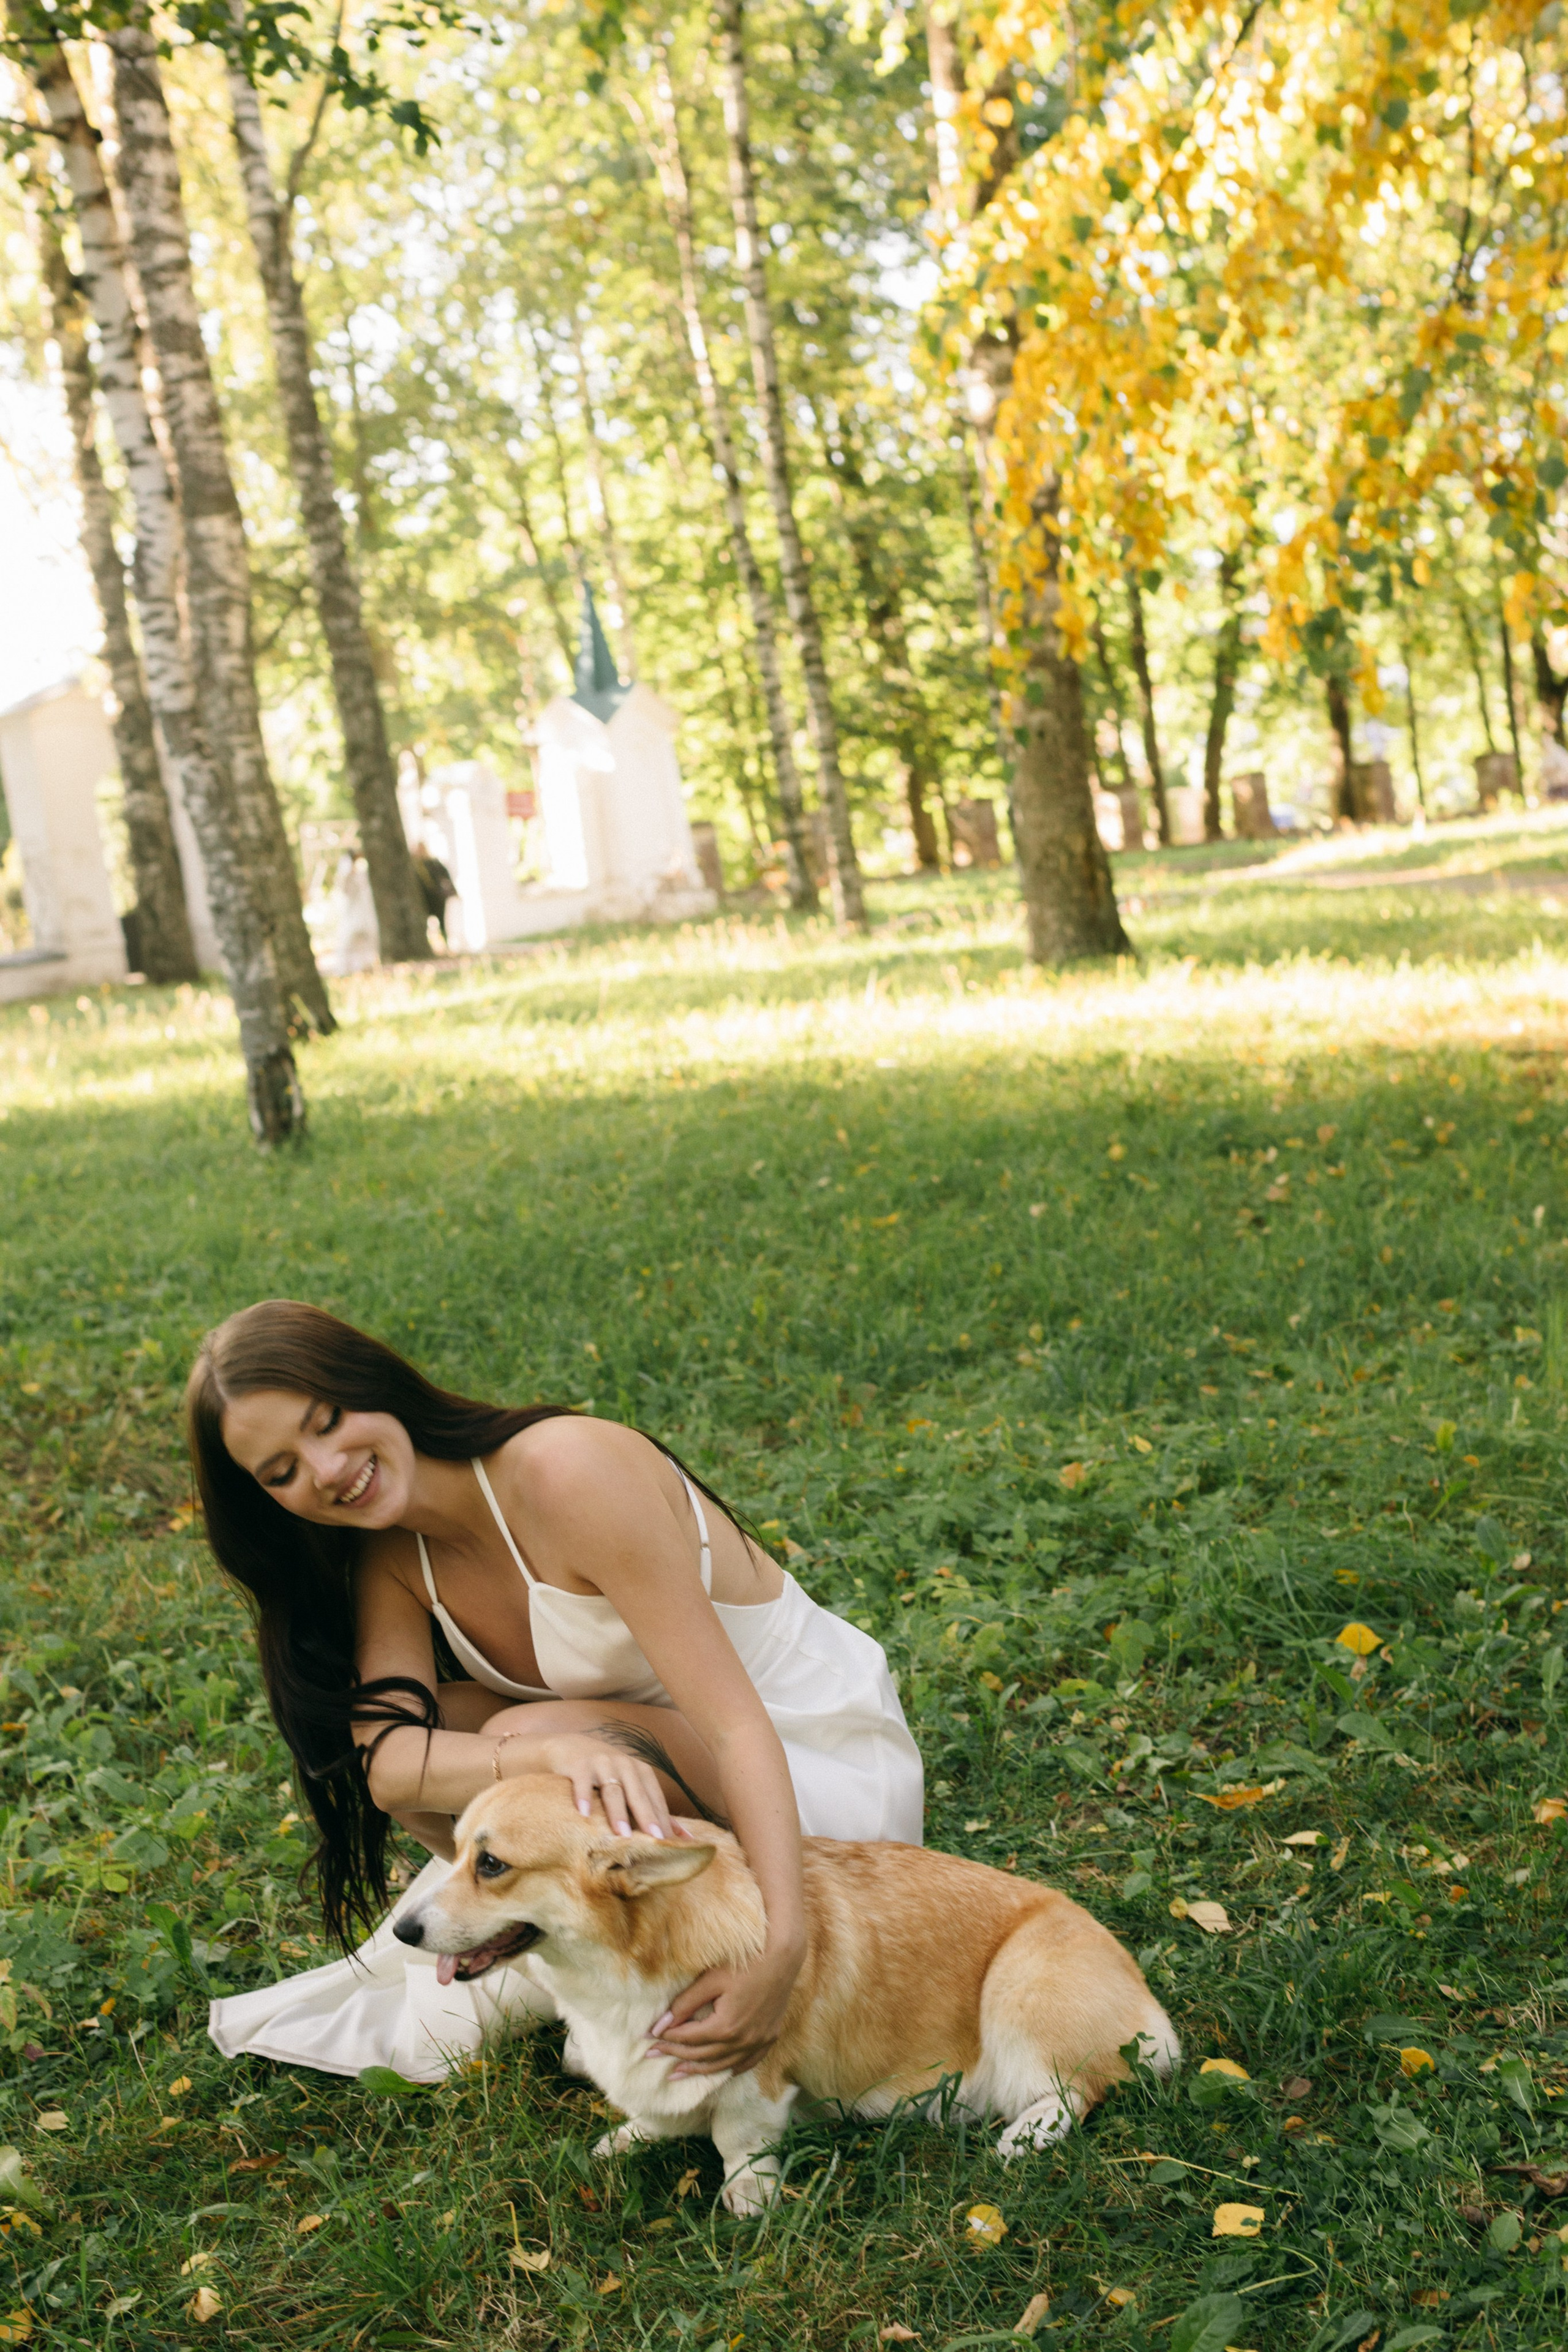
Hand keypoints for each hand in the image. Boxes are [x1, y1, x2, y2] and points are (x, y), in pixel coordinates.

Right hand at [520, 1728, 685, 1841]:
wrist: (568, 1746)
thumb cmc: (605, 1773)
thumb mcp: (631, 1785)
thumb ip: (654, 1809)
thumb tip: (684, 1837)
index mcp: (641, 1772)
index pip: (655, 1799)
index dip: (663, 1820)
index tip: (670, 1843)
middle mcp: (624, 1765)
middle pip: (638, 1794)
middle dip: (647, 1817)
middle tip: (655, 1839)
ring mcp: (602, 1763)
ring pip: (613, 1790)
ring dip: (618, 1812)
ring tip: (623, 1834)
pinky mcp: (579, 1765)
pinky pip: (583, 1782)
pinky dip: (583, 1796)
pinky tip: (583, 1814)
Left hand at [647, 1942, 802, 2078]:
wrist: (783, 1955)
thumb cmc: (745, 1962)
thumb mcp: (710, 1980)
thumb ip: (684, 2004)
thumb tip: (658, 2026)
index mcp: (726, 2027)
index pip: (688, 2039)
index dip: (666, 2039)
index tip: (648, 2038)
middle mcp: (743, 2041)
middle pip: (702, 2055)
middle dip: (675, 2055)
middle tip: (652, 2055)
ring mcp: (759, 2042)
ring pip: (722, 2065)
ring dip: (697, 2070)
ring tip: (676, 2073)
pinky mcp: (769, 2038)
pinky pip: (747, 2063)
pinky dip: (729, 2068)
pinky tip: (717, 2070)